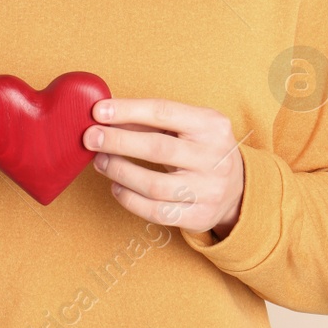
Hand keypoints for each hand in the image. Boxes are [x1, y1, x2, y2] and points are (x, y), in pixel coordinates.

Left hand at [86, 98, 245, 237]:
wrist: (237, 188)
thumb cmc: (201, 149)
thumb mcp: (187, 127)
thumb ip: (150, 121)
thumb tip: (105, 116)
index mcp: (211, 125)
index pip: (164, 112)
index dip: (128, 110)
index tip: (98, 111)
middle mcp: (215, 157)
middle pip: (157, 148)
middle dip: (117, 142)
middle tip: (90, 138)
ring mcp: (209, 190)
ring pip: (154, 185)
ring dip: (119, 171)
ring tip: (100, 162)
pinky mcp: (199, 217)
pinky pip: (156, 212)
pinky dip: (129, 199)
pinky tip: (116, 186)